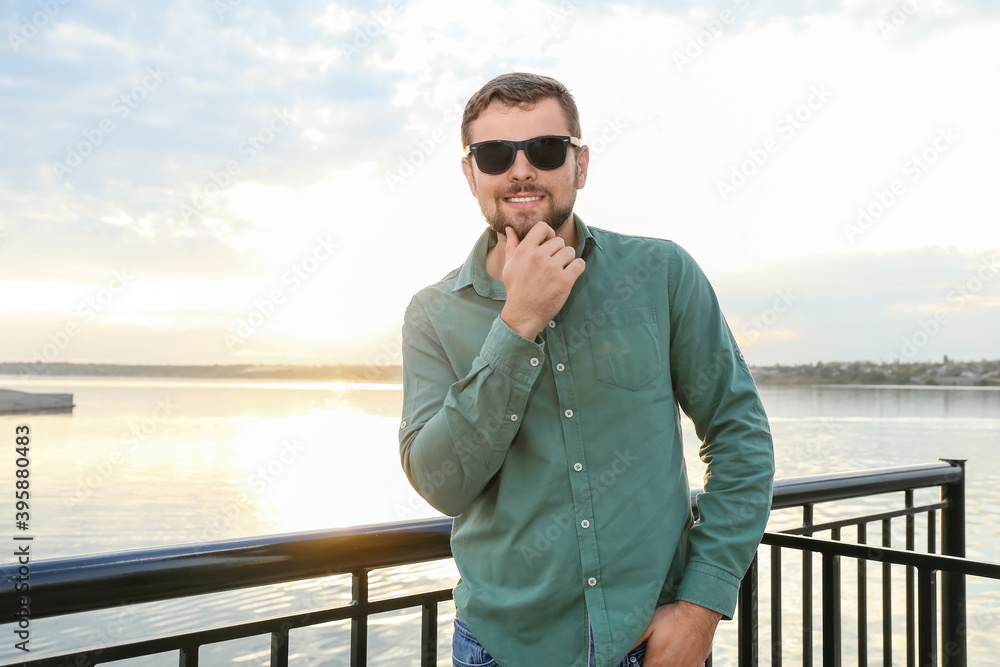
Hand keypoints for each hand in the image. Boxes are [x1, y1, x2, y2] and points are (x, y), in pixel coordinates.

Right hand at [498, 223, 584, 338]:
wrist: (523, 314)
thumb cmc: (516, 289)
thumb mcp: (509, 266)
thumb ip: (511, 245)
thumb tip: (510, 229)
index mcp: (525, 250)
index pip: (542, 227)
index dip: (549, 234)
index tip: (549, 244)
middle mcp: (538, 257)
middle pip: (559, 241)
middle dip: (558, 251)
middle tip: (553, 265)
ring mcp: (552, 268)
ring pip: (570, 251)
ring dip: (568, 260)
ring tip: (560, 271)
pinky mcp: (564, 280)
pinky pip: (579, 264)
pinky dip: (577, 268)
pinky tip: (570, 275)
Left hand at [632, 601, 720, 666]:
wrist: (699, 612)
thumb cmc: (674, 617)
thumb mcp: (648, 625)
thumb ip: (634, 641)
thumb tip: (623, 649)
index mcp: (658, 663)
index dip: (639, 665)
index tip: (640, 660)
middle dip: (654, 663)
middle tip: (653, 654)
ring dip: (667, 663)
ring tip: (666, 652)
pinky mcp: (697, 664)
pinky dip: (679, 663)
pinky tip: (678, 653)